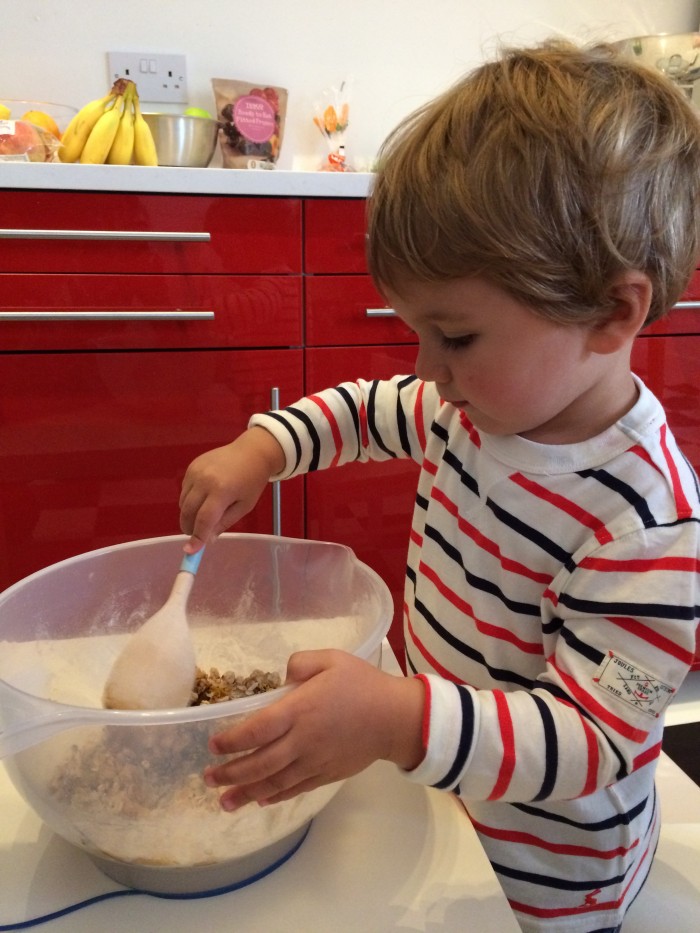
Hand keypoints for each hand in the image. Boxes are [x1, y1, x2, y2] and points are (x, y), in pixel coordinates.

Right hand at [179, 427, 284, 550]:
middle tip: (195, 535)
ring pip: (183, 502)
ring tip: (203, 515)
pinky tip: (203, 499)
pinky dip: (189, 500)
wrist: (252, 452)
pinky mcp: (191, 466)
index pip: (203, 520)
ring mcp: (195, 471)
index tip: (191, 551)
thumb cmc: (252, 481)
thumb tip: (207, 540)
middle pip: (188, 511)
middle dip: (189, 527)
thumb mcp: (244, 506)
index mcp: (221, 491)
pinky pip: (184, 490)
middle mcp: (204, 480)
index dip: (196, 537)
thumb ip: (224, 523)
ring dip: (188, 514)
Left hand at [203, 649, 425, 810]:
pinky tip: (259, 799)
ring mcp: (314, 761)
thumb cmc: (362, 684)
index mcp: (300, 710)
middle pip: (259, 761)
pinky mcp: (326, 774)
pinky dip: (274, 795)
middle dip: (230, 772)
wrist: (396, 718)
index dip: (232, 740)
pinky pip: (295, 789)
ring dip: (246, 792)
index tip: (213, 745)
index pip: (257, 729)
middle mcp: (302, 740)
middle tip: (207, 779)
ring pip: (273, 781)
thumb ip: (301, 664)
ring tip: (224, 801)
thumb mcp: (331, 659)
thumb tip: (282, 677)